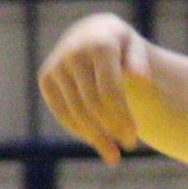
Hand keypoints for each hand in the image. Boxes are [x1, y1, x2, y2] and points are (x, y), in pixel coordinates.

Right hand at [37, 12, 152, 164]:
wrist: (89, 32)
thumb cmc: (119, 45)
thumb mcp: (133, 45)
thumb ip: (139, 60)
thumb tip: (141, 77)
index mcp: (99, 44)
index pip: (109, 91)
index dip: (121, 119)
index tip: (132, 140)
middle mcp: (74, 53)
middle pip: (92, 105)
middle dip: (110, 131)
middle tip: (128, 149)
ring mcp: (56, 66)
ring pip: (75, 113)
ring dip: (95, 138)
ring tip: (113, 156)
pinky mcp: (45, 78)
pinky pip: (62, 112)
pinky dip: (79, 130)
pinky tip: (96, 140)